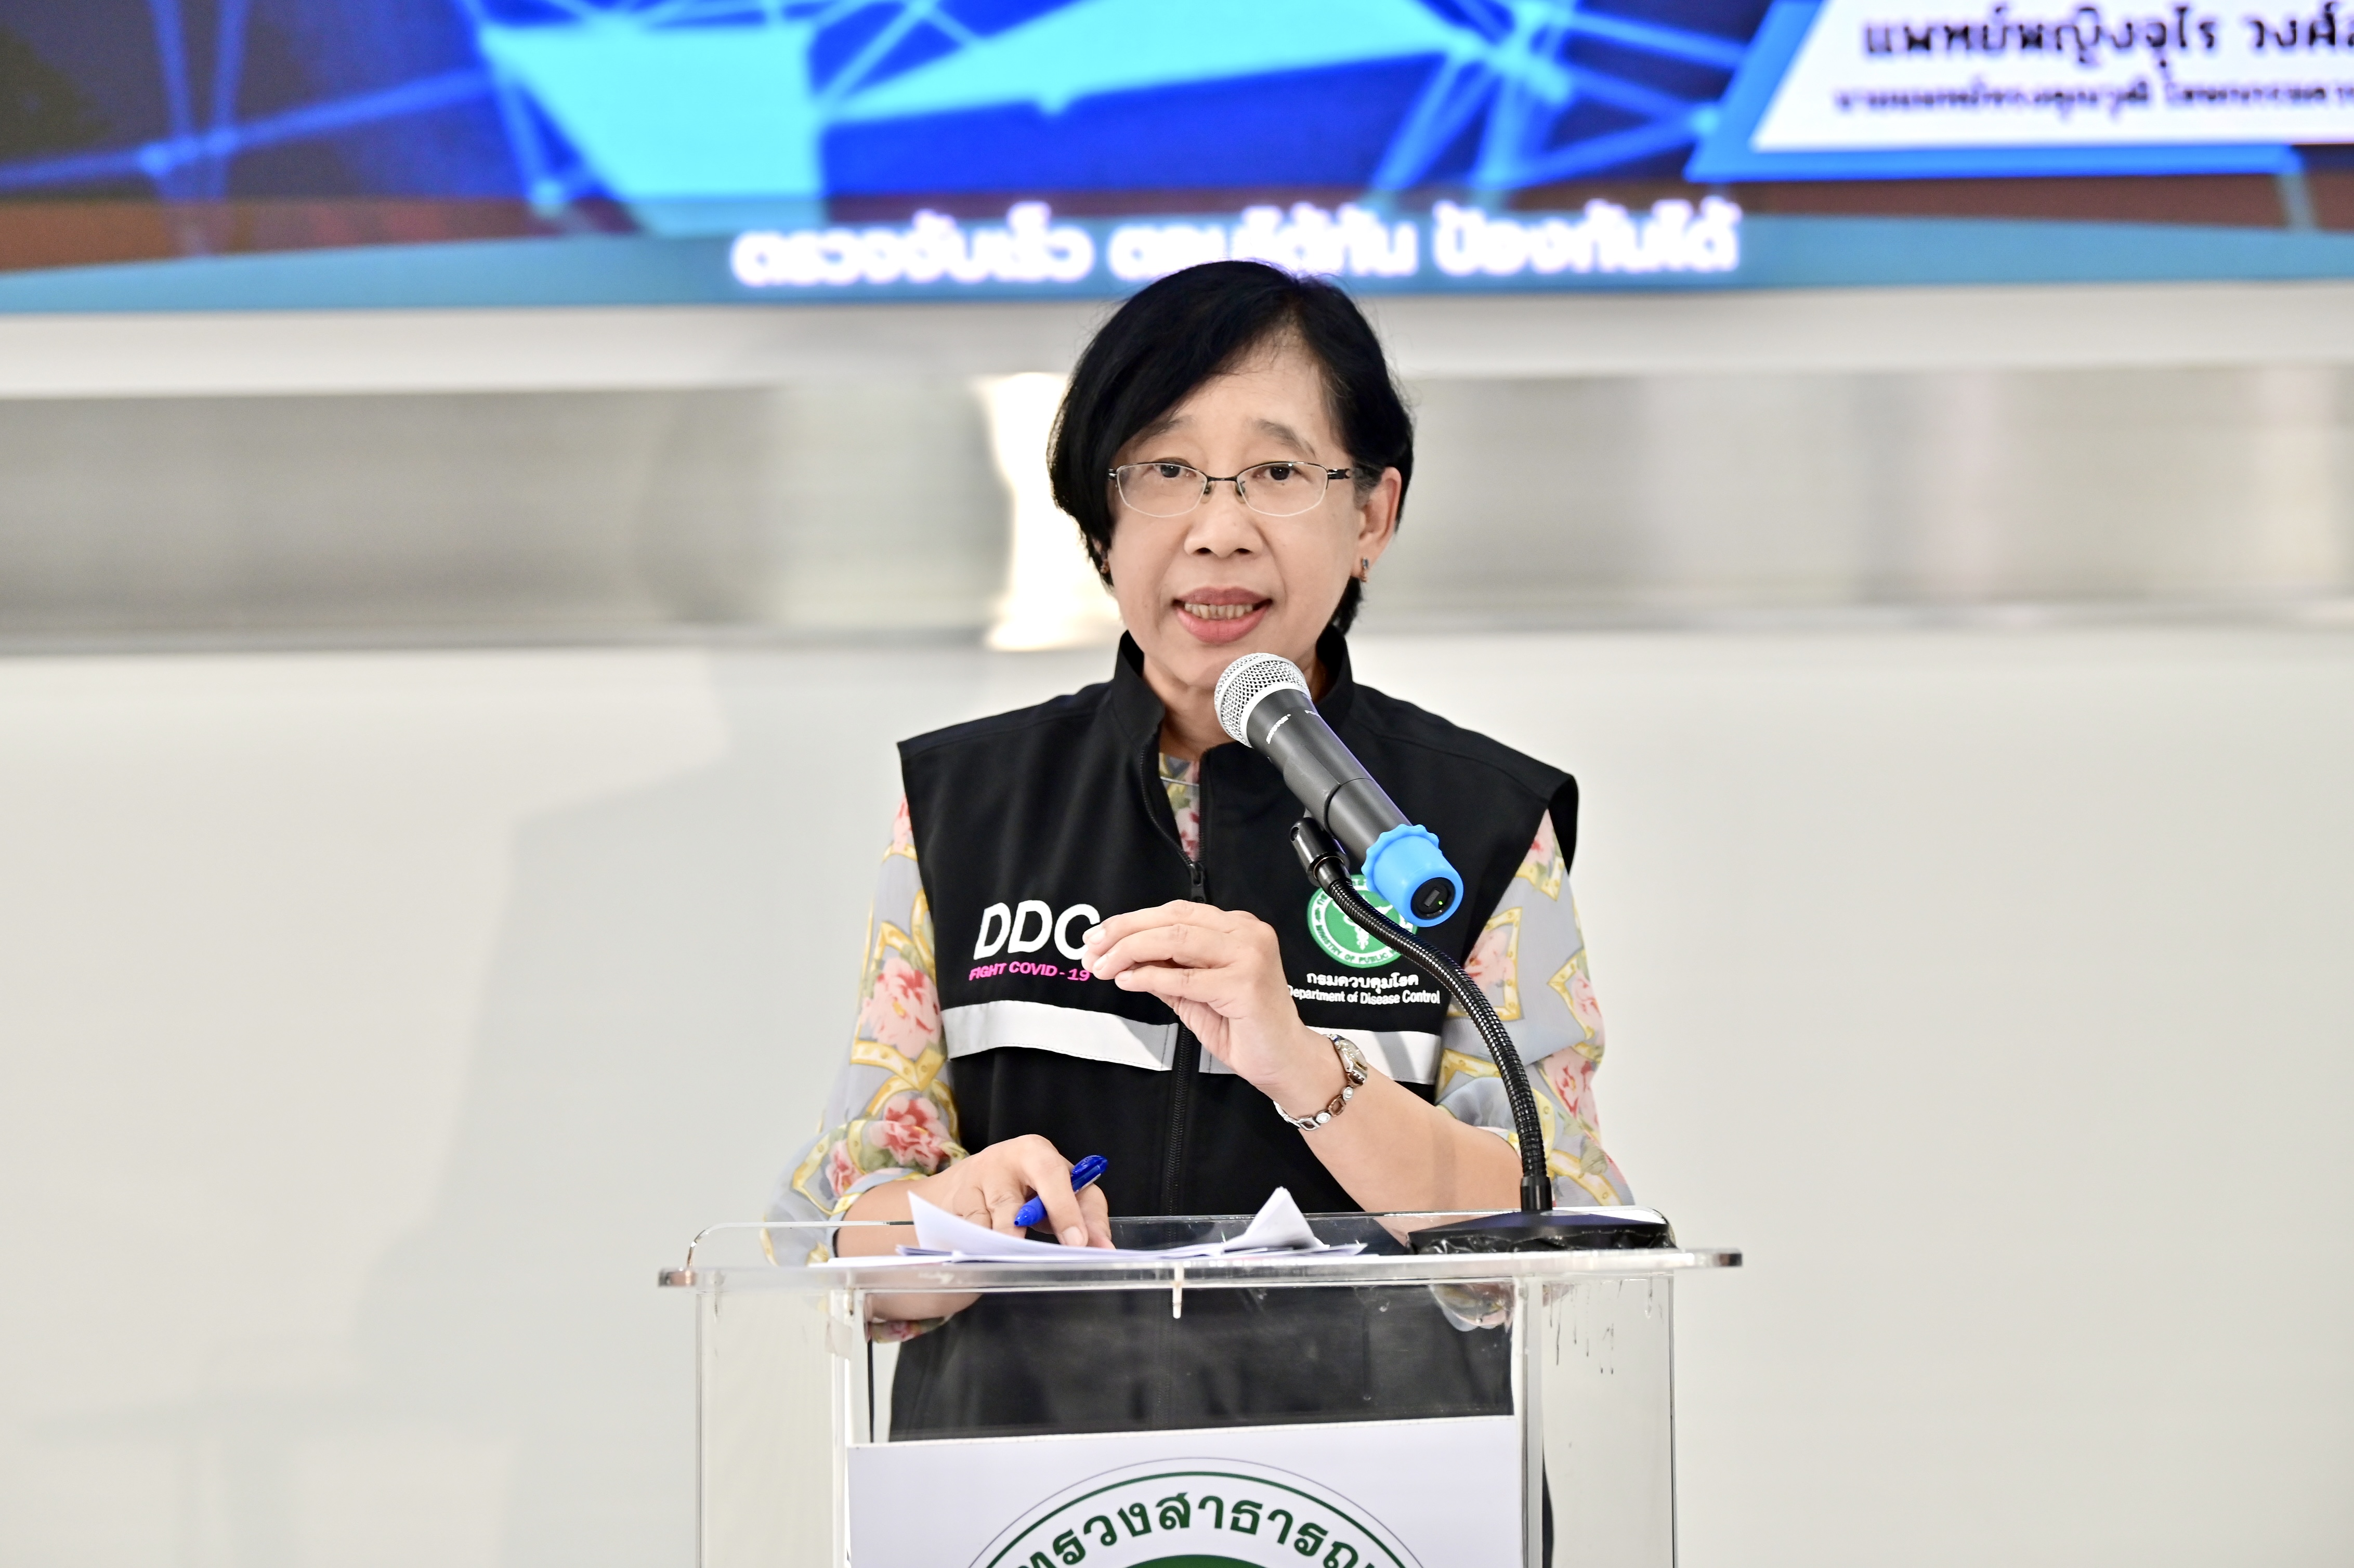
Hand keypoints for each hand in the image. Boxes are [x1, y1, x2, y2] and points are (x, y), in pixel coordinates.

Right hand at [901, 1134, 1111, 1248]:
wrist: (974, 1178)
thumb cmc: (1030, 1185)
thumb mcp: (1063, 1191)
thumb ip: (1087, 1215)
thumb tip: (1105, 1248)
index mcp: (1036, 1153)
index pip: (1053, 1177)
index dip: (1066, 1211)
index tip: (1077, 1244)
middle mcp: (1001, 1162)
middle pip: (1009, 1202)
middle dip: (1015, 1231)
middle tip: (1032, 1255)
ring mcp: (973, 1182)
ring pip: (984, 1222)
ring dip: (997, 1243)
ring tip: (1004, 1258)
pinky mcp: (954, 1202)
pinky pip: (966, 1231)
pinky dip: (976, 1246)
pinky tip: (981, 1255)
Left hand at [1081, 901, 1342, 1112]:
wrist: (1283, 1061)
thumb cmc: (1244, 1026)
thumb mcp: (1193, 992)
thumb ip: (1164, 969)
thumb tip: (1121, 956)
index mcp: (1238, 927)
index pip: (1176, 913)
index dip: (1132, 921)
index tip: (1099, 937)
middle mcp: (1247, 932)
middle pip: (1173, 920)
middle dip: (1124, 932)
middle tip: (1092, 949)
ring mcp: (1249, 955)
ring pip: (1176, 940)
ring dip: (1131, 951)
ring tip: (1104, 966)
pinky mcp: (1245, 984)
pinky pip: (1185, 977)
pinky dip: (1150, 976)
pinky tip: (1129, 981)